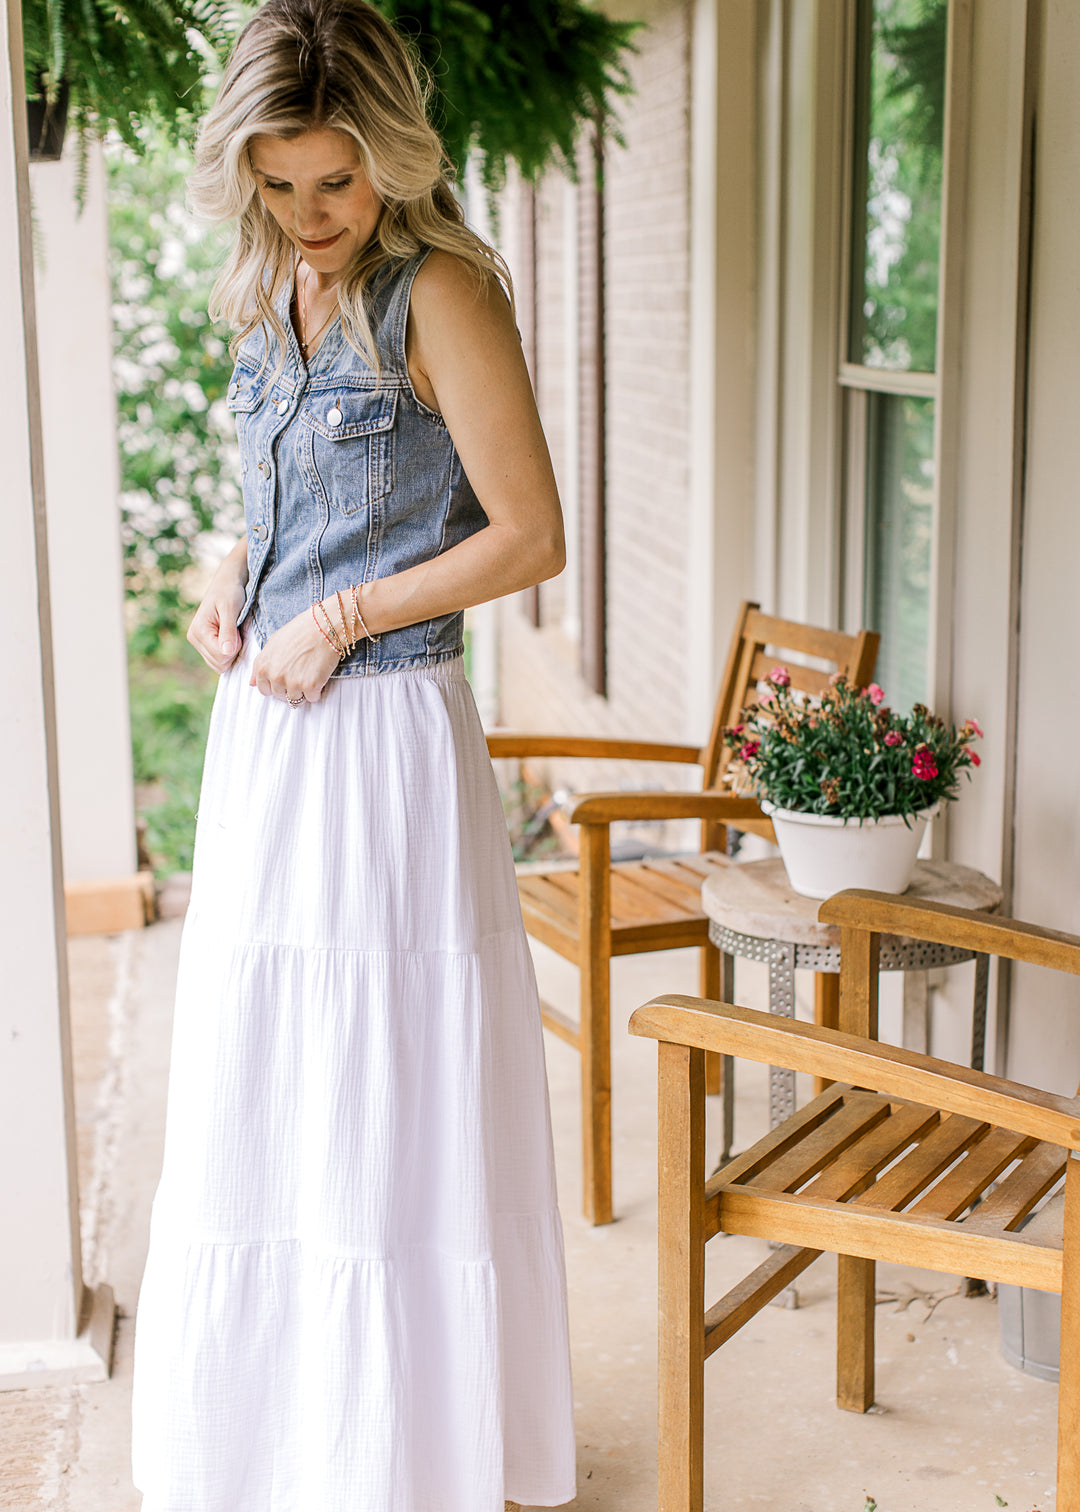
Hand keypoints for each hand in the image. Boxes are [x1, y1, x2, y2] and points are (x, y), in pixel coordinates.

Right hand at [187, 543, 248, 672]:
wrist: (227, 581)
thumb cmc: (229, 591)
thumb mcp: (231, 609)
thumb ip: (228, 631)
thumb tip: (227, 653)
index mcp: (198, 631)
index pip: (221, 657)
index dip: (235, 647)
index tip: (237, 629)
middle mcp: (195, 639)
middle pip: (220, 664)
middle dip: (233, 651)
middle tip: (236, 630)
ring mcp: (199, 643)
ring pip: (220, 665)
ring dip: (232, 652)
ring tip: (234, 632)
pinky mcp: (206, 644)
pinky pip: (220, 660)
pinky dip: (230, 652)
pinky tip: (232, 637)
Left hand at [249, 605, 341, 703]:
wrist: (324, 626)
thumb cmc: (299, 631)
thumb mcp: (273, 644)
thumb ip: (261, 665)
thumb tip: (252, 683)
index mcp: (263, 666)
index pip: (264, 689)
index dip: (275, 685)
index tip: (284, 678)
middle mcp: (275, 676)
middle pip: (280, 696)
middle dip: (289, 688)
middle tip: (300, 673)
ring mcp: (292, 682)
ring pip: (296, 700)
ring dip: (303, 691)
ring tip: (309, 673)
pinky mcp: (310, 685)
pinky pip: (312, 698)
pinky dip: (317, 690)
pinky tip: (319, 675)